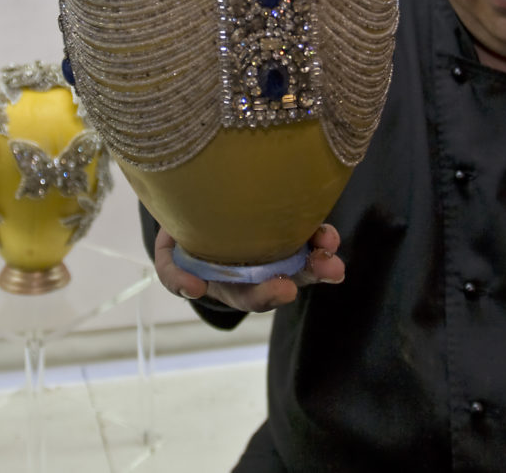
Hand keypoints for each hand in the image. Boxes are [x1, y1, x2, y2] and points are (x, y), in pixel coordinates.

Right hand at [154, 224, 344, 312]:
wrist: (190, 210)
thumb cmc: (185, 244)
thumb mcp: (174, 262)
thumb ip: (176, 276)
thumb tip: (194, 288)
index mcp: (236, 284)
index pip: (255, 295)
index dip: (269, 295)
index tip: (285, 290)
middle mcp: (262, 267)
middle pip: (291, 274)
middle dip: (312, 272)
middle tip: (330, 268)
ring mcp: (276, 243)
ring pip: (305, 250)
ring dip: (322, 248)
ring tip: (331, 241)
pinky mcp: (285, 219)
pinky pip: (306, 227)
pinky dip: (317, 234)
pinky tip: (327, 237)